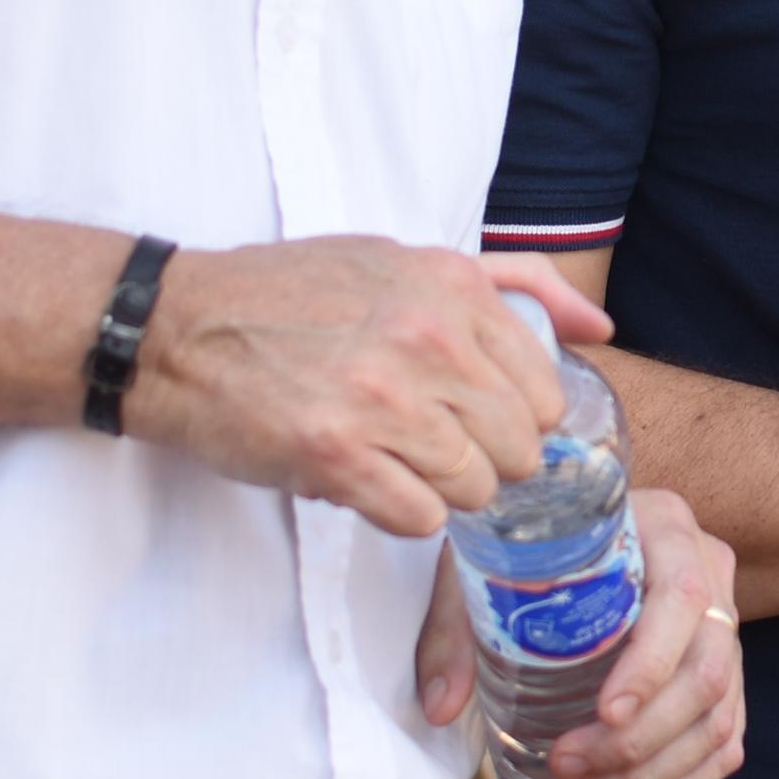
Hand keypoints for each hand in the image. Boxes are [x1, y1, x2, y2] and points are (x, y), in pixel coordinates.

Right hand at [124, 241, 610, 537]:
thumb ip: (516, 285)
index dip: (514, 419)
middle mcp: (428, 338)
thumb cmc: (291, 294)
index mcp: (453, 288)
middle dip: (481, 460)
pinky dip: (397, 513)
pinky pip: (418, 520)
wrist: (176, 328)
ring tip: (389, 458)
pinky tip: (364, 480)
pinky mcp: (335, 454)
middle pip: (517, 449)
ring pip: (472, 489)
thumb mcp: (407, 258)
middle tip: (427, 444)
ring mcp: (383, 400)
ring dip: (436, 488)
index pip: (545, 392)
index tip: (473, 418)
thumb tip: (603, 328)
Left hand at [467, 488, 746, 778]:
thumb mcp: (482, 568)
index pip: (682, 599)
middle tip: (567, 771)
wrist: (565, 534)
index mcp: (664, 527)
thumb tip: (441, 706)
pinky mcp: (724, 671)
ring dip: (654, 774)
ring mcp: (725, 624)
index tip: (604, 714)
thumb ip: (456, 630)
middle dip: (638, 741)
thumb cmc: (526, 548)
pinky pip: (726, 739)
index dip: (651, 664)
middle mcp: (709, 570)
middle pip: (706, 672)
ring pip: (718, 716)